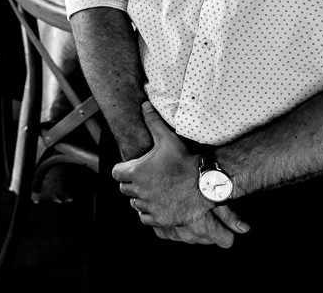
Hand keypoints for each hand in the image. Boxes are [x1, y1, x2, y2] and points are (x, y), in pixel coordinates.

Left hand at [114, 103, 247, 243]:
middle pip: (125, 189)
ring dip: (141, 198)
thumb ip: (153, 122)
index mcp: (136, 171)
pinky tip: (158, 204)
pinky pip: (145, 218)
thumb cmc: (184, 159)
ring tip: (154, 190)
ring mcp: (149, 205)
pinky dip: (149, 213)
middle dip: (132, 184)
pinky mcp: (160, 218)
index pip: (116, 173)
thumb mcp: (167, 138)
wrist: (205, 182)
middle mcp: (139, 190)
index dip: (123, 170)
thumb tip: (144, 105)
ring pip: (135, 204)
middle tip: (146, 178)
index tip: (132, 168)